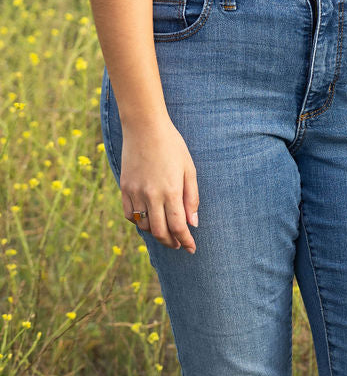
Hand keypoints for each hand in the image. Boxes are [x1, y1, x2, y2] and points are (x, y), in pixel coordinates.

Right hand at [119, 114, 199, 250]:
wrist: (144, 127)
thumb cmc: (172, 145)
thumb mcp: (188, 168)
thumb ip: (192, 197)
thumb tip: (193, 223)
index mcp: (171, 190)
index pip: (178, 226)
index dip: (185, 241)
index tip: (191, 248)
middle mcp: (152, 195)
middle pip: (160, 232)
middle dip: (171, 242)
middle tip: (178, 244)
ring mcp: (136, 192)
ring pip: (143, 226)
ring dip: (155, 233)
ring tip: (164, 232)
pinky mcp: (124, 188)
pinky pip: (129, 214)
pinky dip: (138, 221)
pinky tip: (147, 219)